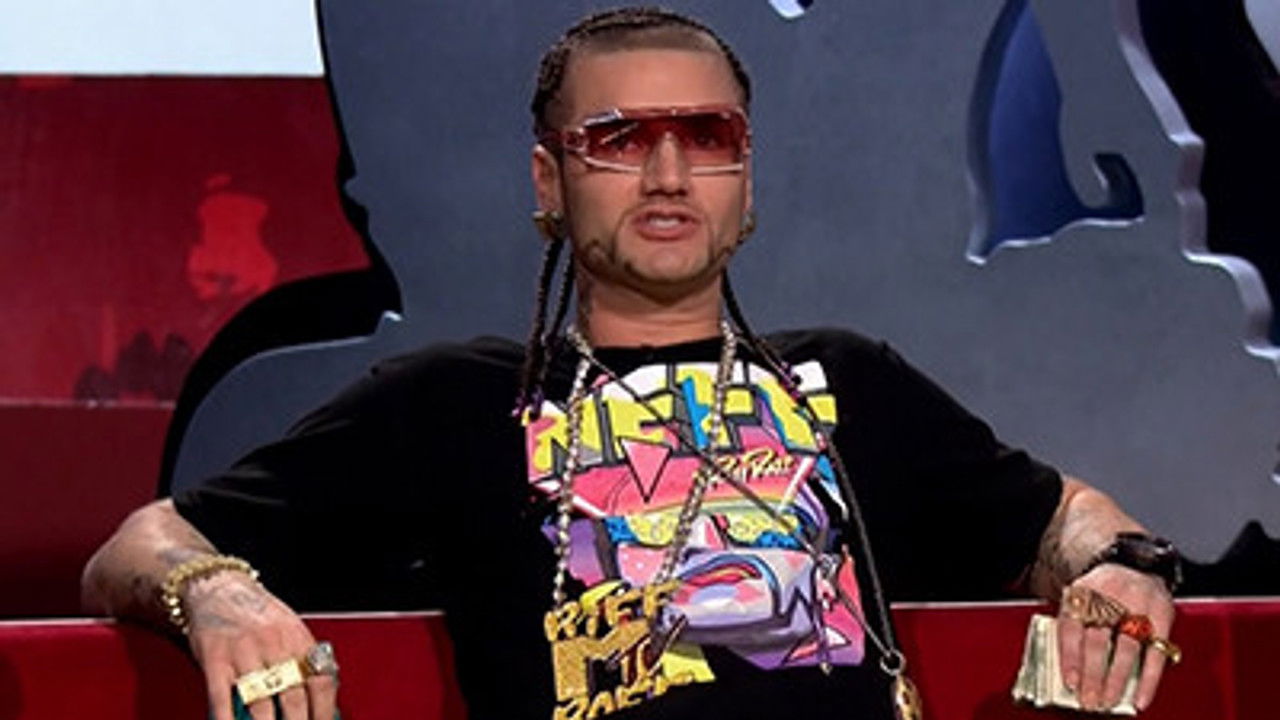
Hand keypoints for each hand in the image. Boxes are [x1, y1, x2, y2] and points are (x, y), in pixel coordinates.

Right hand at [184, 572, 337, 719]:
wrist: (219, 587)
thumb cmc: (257, 614)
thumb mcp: (289, 629)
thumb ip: (303, 660)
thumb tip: (321, 701)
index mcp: (298, 638)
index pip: (322, 681)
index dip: (325, 710)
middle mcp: (274, 644)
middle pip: (294, 697)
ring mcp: (244, 652)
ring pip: (261, 703)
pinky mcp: (215, 659)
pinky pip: (221, 698)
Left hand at [1056, 564, 1174, 711]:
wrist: (1135, 563)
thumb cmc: (1102, 590)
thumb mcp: (1080, 598)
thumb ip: (1073, 627)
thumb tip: (1070, 671)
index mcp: (1083, 592)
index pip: (1072, 626)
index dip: (1070, 656)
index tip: (1071, 681)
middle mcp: (1109, 596)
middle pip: (1098, 640)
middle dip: (1093, 674)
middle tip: (1089, 699)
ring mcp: (1137, 605)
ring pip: (1126, 648)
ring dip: (1117, 680)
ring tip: (1109, 700)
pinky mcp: (1162, 615)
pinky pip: (1156, 653)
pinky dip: (1149, 679)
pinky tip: (1141, 698)